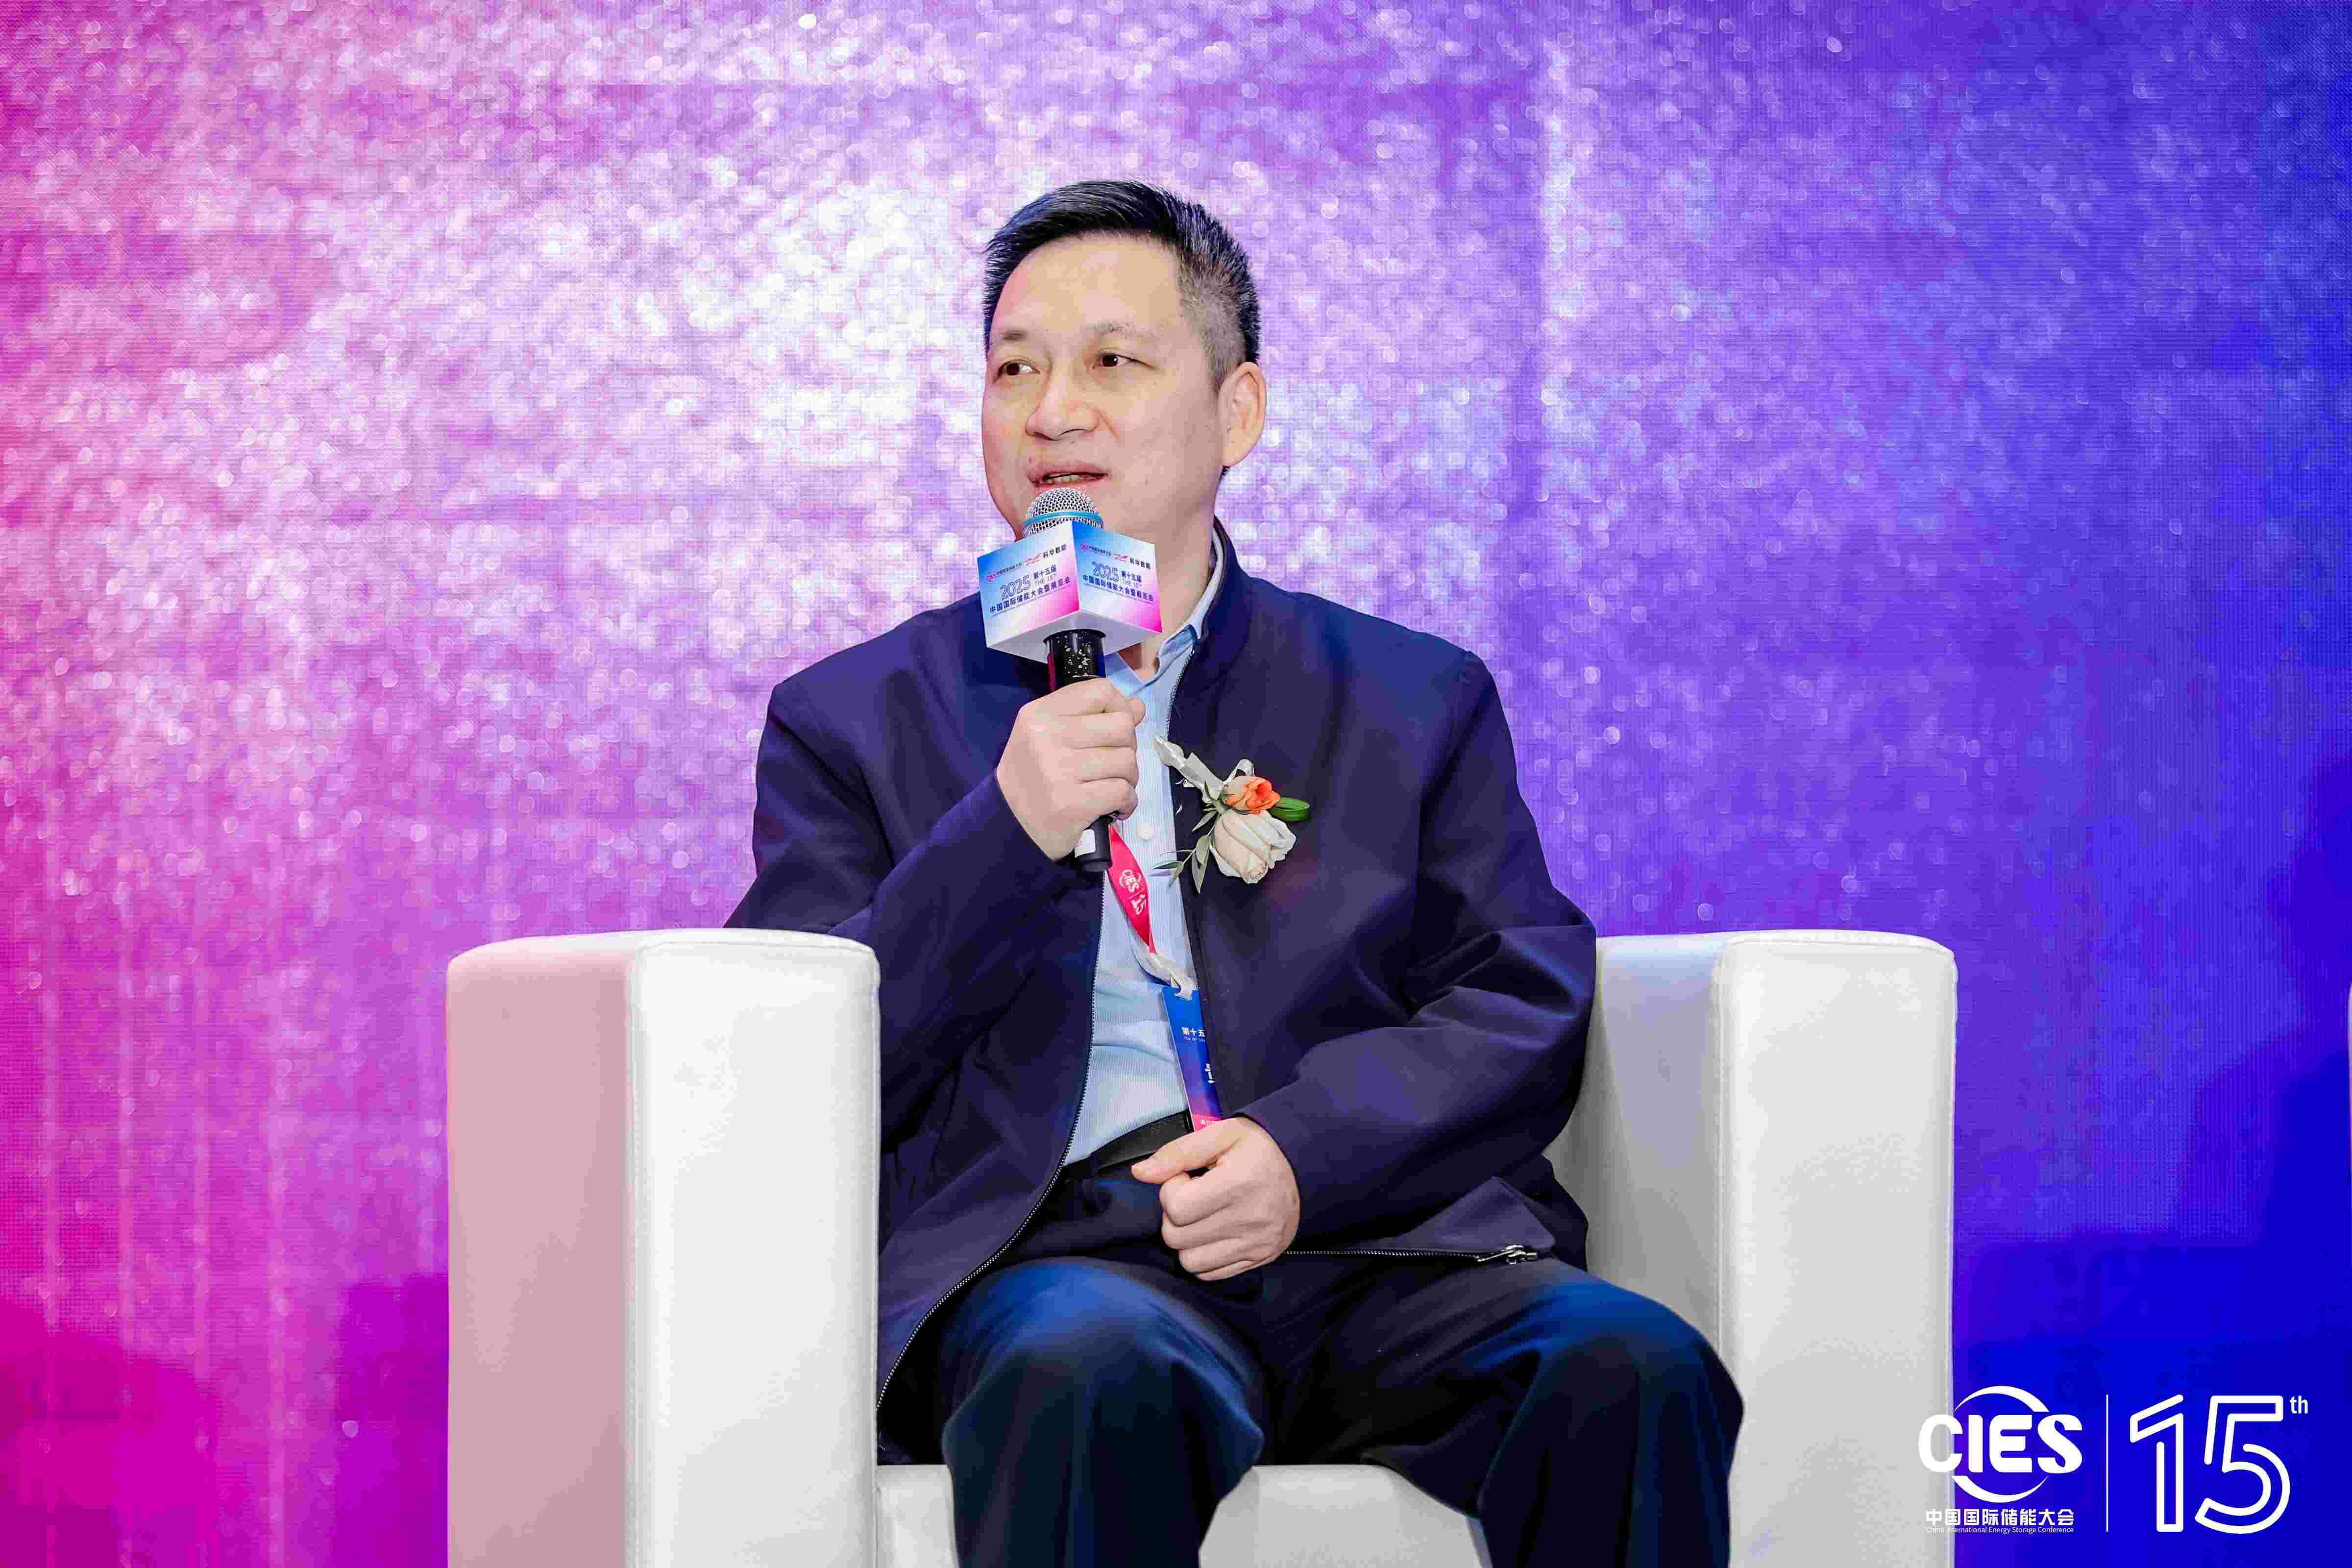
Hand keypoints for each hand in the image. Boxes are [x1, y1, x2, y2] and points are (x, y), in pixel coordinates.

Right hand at [996, 679, 1147, 860]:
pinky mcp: (1071, 803)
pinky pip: (1123, 792)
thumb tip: (1136, 707)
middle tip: (1113, 766)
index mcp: (1040, 714)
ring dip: (1128, 779)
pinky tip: (1113, 808)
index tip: (1114, 731)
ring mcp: (1058, 770)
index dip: (1119, 708)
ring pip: (1127, 760)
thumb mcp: (1051, 738)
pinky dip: (1126, 803)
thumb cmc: (1034, 778)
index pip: (1100, 691)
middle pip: (1121, 725)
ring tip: (1110, 788)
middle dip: (1128, 748)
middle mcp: (1046, 736)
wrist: (1010, 826)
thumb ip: (1093, 718)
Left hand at [1130, 1116, 1300, 1279]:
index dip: (1171, 1191)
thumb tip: (1140, 1173)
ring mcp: (1258, 1244)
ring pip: (1190, 1262)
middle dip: (1175, 1216)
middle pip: (1177, 1237)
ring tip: (1203, 1216)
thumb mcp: (1220, 1134)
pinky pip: (1211, 1274)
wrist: (1305, 1167)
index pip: (1177, 1208)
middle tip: (1194, 1197)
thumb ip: (1177, 1152)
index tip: (1186, 1178)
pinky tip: (1214, 1232)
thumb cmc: (1258, 1149)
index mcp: (1240, 1183)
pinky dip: (1203, 1257)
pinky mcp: (1261, 1258)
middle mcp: (1251, 1219)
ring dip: (1187, 1240)